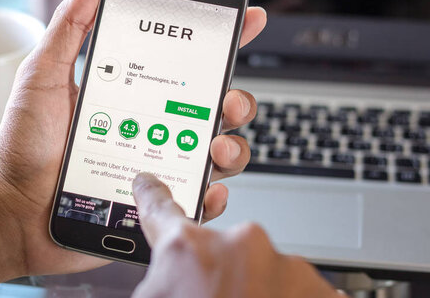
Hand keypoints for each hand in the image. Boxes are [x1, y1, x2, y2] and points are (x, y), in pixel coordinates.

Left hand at [0, 0, 266, 274]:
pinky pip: (197, 198)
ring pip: (216, 152)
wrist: (12, 210)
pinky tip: (206, 187)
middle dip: (235, 100)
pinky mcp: (154, 204)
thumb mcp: (43, 75)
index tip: (244, 20)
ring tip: (214, 145)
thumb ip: (69, 27)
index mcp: (132, 93)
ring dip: (231, 146)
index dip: (219, 40)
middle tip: (226, 100)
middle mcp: (150, 126)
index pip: (184, 63)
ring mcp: (156, 164)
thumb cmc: (23, 145)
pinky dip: (212, 194)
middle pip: (212, 108)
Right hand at [131, 173, 342, 297]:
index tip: (148, 182)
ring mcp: (285, 266)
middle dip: (217, 276)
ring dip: (255, 293)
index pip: (159, 209)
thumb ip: (156, 283)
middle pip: (219, 250)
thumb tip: (162, 277)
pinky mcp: (321, 290)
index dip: (151, 194)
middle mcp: (238, 245)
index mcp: (186, 251)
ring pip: (261, 270)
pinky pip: (296, 290)